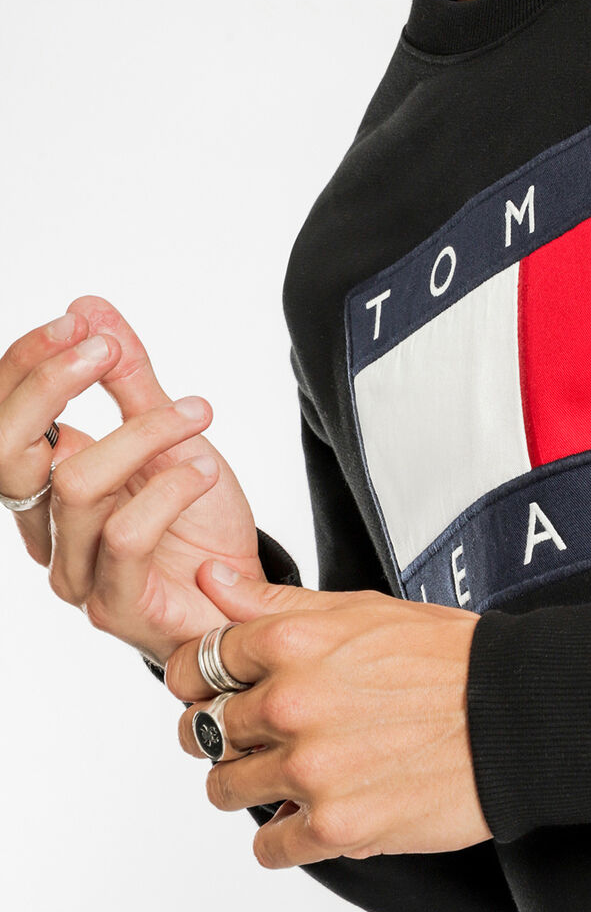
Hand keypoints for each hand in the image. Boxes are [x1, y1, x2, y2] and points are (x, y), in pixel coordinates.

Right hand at [0, 295, 262, 663]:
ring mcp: (74, 570)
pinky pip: (124, 535)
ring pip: (77, 484)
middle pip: (6, 452)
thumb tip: (88, 308)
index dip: (29, 365)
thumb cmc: (200, 521)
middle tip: (104, 350)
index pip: (4, 419)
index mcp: (46, 482)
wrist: (245, 598)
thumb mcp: (169, 431)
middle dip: (49, 386)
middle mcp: (45, 528)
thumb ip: (129, 376)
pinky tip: (205, 471)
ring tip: (198, 414)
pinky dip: (169, 488)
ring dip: (144, 434)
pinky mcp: (113, 604)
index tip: (79, 322)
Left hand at [167, 561, 490, 866]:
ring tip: (292, 772)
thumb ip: (274, 601)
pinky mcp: (336, 825)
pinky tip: (314, 811)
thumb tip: (210, 580)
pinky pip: (268, 847)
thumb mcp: (359, 608)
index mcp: (293, 640)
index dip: (199, 679)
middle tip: (261, 734)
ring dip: (250, 784)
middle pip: (203, 730)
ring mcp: (311, 767)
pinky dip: (284, 835)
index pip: (196, 663)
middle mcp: (292, 701)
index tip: (214, 690)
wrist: (514, 714)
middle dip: (225, 733)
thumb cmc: (446, 658)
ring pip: (225, 790)